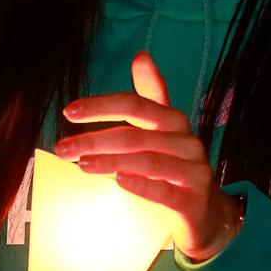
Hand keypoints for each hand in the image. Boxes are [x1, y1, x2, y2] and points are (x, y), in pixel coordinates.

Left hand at [55, 51, 242, 261]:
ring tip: (81, 164)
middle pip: (136, 134)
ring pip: (148, 160)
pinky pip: (165, 191)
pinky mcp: (194, 201)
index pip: (135, 105)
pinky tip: (118, 182)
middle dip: (94, 138)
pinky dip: (141, 185)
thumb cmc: (177, 168)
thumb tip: (141, 55)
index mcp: (174, 122)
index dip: (102, 106)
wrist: (208, 215)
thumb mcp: (164, 131)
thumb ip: (151, 96)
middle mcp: (187, 142)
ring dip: (110, 161)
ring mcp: (194, 171)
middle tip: (63, 148)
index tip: (69, 112)